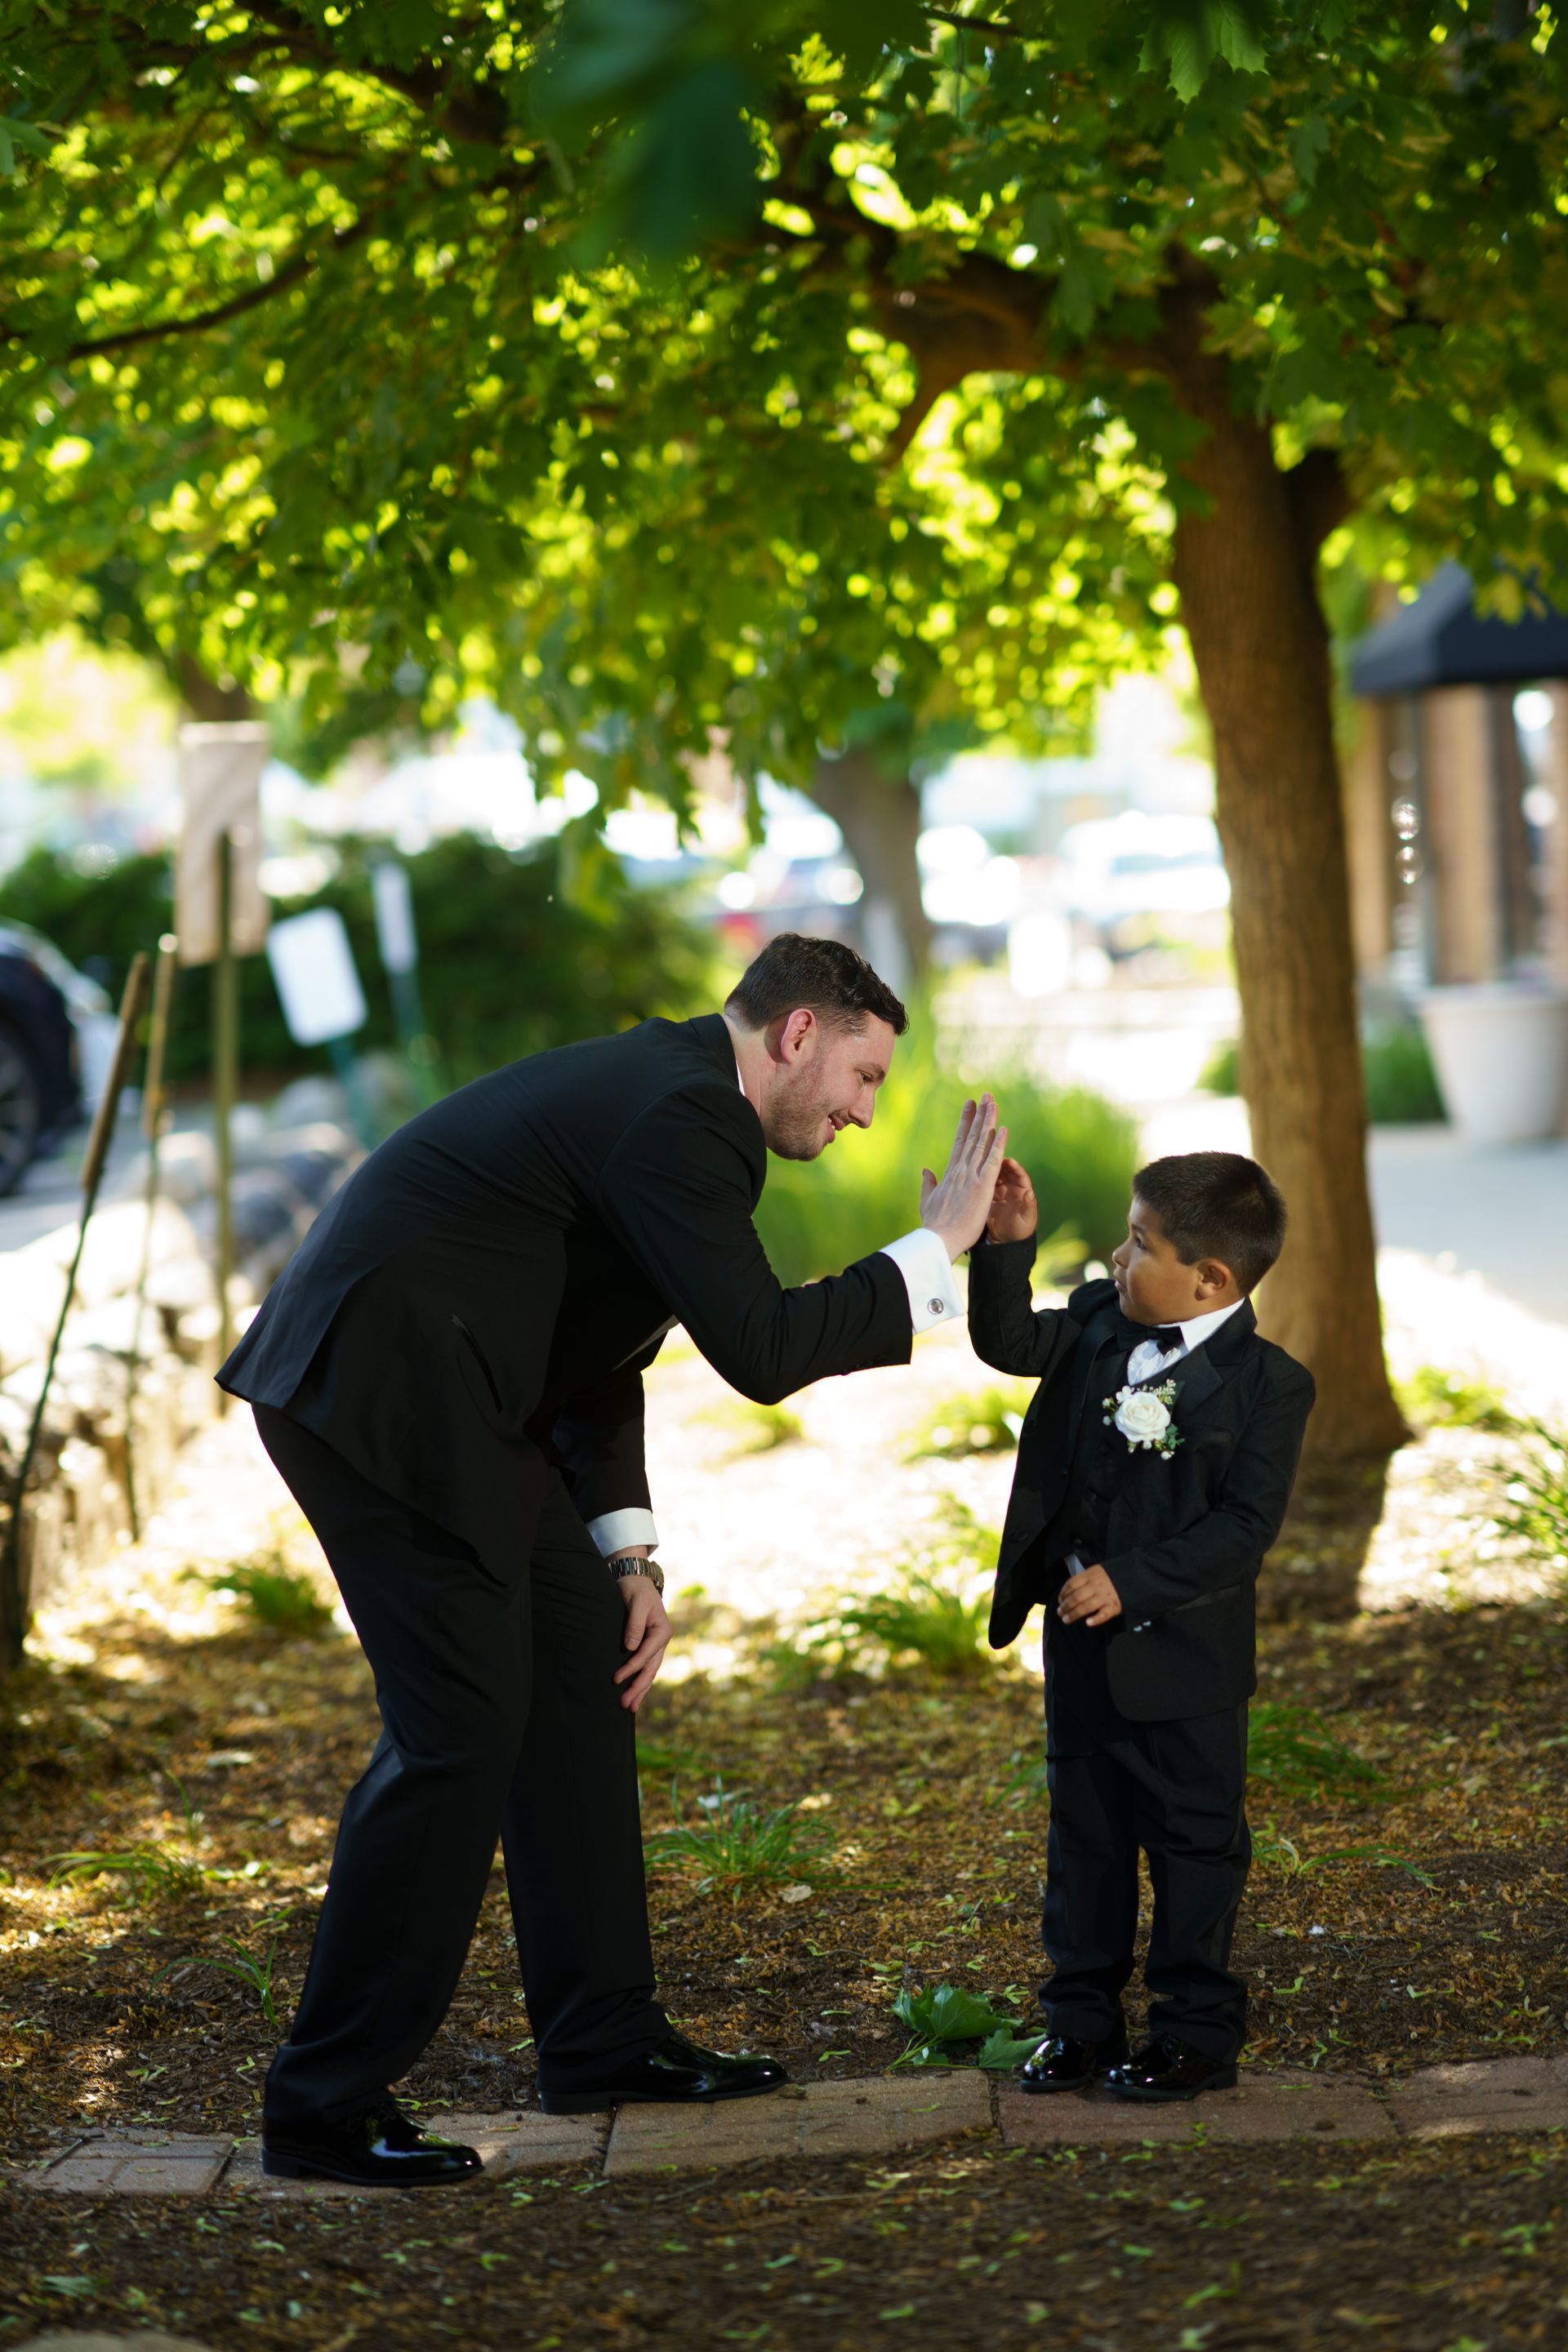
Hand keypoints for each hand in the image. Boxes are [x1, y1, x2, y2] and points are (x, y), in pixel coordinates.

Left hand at [613, 1572, 672, 1711]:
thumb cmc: (635, 1589)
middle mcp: (662, 1640)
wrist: (636, 1580)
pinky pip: (645, 1667)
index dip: (631, 1669)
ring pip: (649, 1672)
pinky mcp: (647, 1645)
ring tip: (629, 1707)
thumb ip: (634, 1625)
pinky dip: (640, 1681)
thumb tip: (630, 1648)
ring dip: (640, 1689)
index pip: (645, 1655)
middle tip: (625, 1705)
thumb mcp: (636, 1603)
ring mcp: (656, 1645)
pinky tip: (635, 1693)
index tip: (615, 1679)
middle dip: (638, 1688)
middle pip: (650, 1669)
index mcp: (662, 1631)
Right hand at [919, 1093, 1007, 1262]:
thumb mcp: (927, 1200)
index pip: (960, 1141)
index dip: (965, 1121)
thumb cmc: (933, 1225)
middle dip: (979, 1114)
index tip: (969, 1105)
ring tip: (994, 1102)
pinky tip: (1003, 1129)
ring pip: (982, 1143)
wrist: (938, 1239)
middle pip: (972, 1136)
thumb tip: (925, 1170)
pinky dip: (998, 1144)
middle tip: (986, 1095)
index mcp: (950, 1173)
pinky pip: (993, 1161)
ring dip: (989, 1121)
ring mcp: (971, 1176)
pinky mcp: (982, 1186)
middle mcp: (960, 1170)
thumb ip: (927, 1184)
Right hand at [987, 1155, 1037, 1243]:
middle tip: (990, 1157)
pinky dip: (981, 1179)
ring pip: (994, 1175)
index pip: (1020, 1174)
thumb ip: (1029, 1206)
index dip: (1014, 1166)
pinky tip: (974, 1176)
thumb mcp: (1027, 1219)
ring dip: (989, 1169)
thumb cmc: (1021, 1229)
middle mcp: (1011, 1187)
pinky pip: (985, 1184)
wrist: (1006, 1241)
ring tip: (981, 1164)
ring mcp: (999, 1190)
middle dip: (999, 1163)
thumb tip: (1030, 1193)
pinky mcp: (988, 1196)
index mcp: (1023, 1189)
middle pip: (1006, 1171)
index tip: (1008, 1160)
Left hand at [1056, 1565, 1122, 1628]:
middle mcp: (1096, 1585)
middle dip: (1066, 1606)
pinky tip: (1088, 1623)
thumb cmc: (1112, 1576)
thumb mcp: (1097, 1571)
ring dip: (1074, 1614)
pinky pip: (1104, 1614)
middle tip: (1060, 1612)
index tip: (1059, 1600)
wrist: (1134, 1577)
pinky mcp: (1115, 1606)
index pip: (1072, 1584)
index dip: (1063, 1593)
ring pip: (1086, 1606)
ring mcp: (1106, 1596)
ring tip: (1066, 1620)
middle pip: (1077, 1596)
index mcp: (1091, 1575)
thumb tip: (1068, 1593)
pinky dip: (1096, 1619)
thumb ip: (1084, 1579)